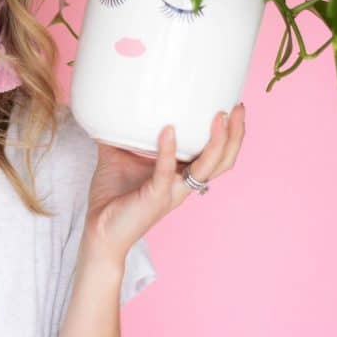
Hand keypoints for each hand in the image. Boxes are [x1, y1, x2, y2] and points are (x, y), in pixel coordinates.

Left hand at [80, 103, 246, 265]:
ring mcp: (172, 192)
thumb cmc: (111, 196)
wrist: (98, 230)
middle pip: (223, 161)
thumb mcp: (118, 156)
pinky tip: (168, 130)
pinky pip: (166, 172)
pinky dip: (168, 150)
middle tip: (238, 107)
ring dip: (217, 141)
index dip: (229, 133)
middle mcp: (182, 184)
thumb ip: (121, 133)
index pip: (215, 155)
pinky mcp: (155, 198)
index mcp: (180, 175)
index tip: (231, 106)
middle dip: (235, 134)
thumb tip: (113, 106)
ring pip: (208, 167)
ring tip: (219, 116)